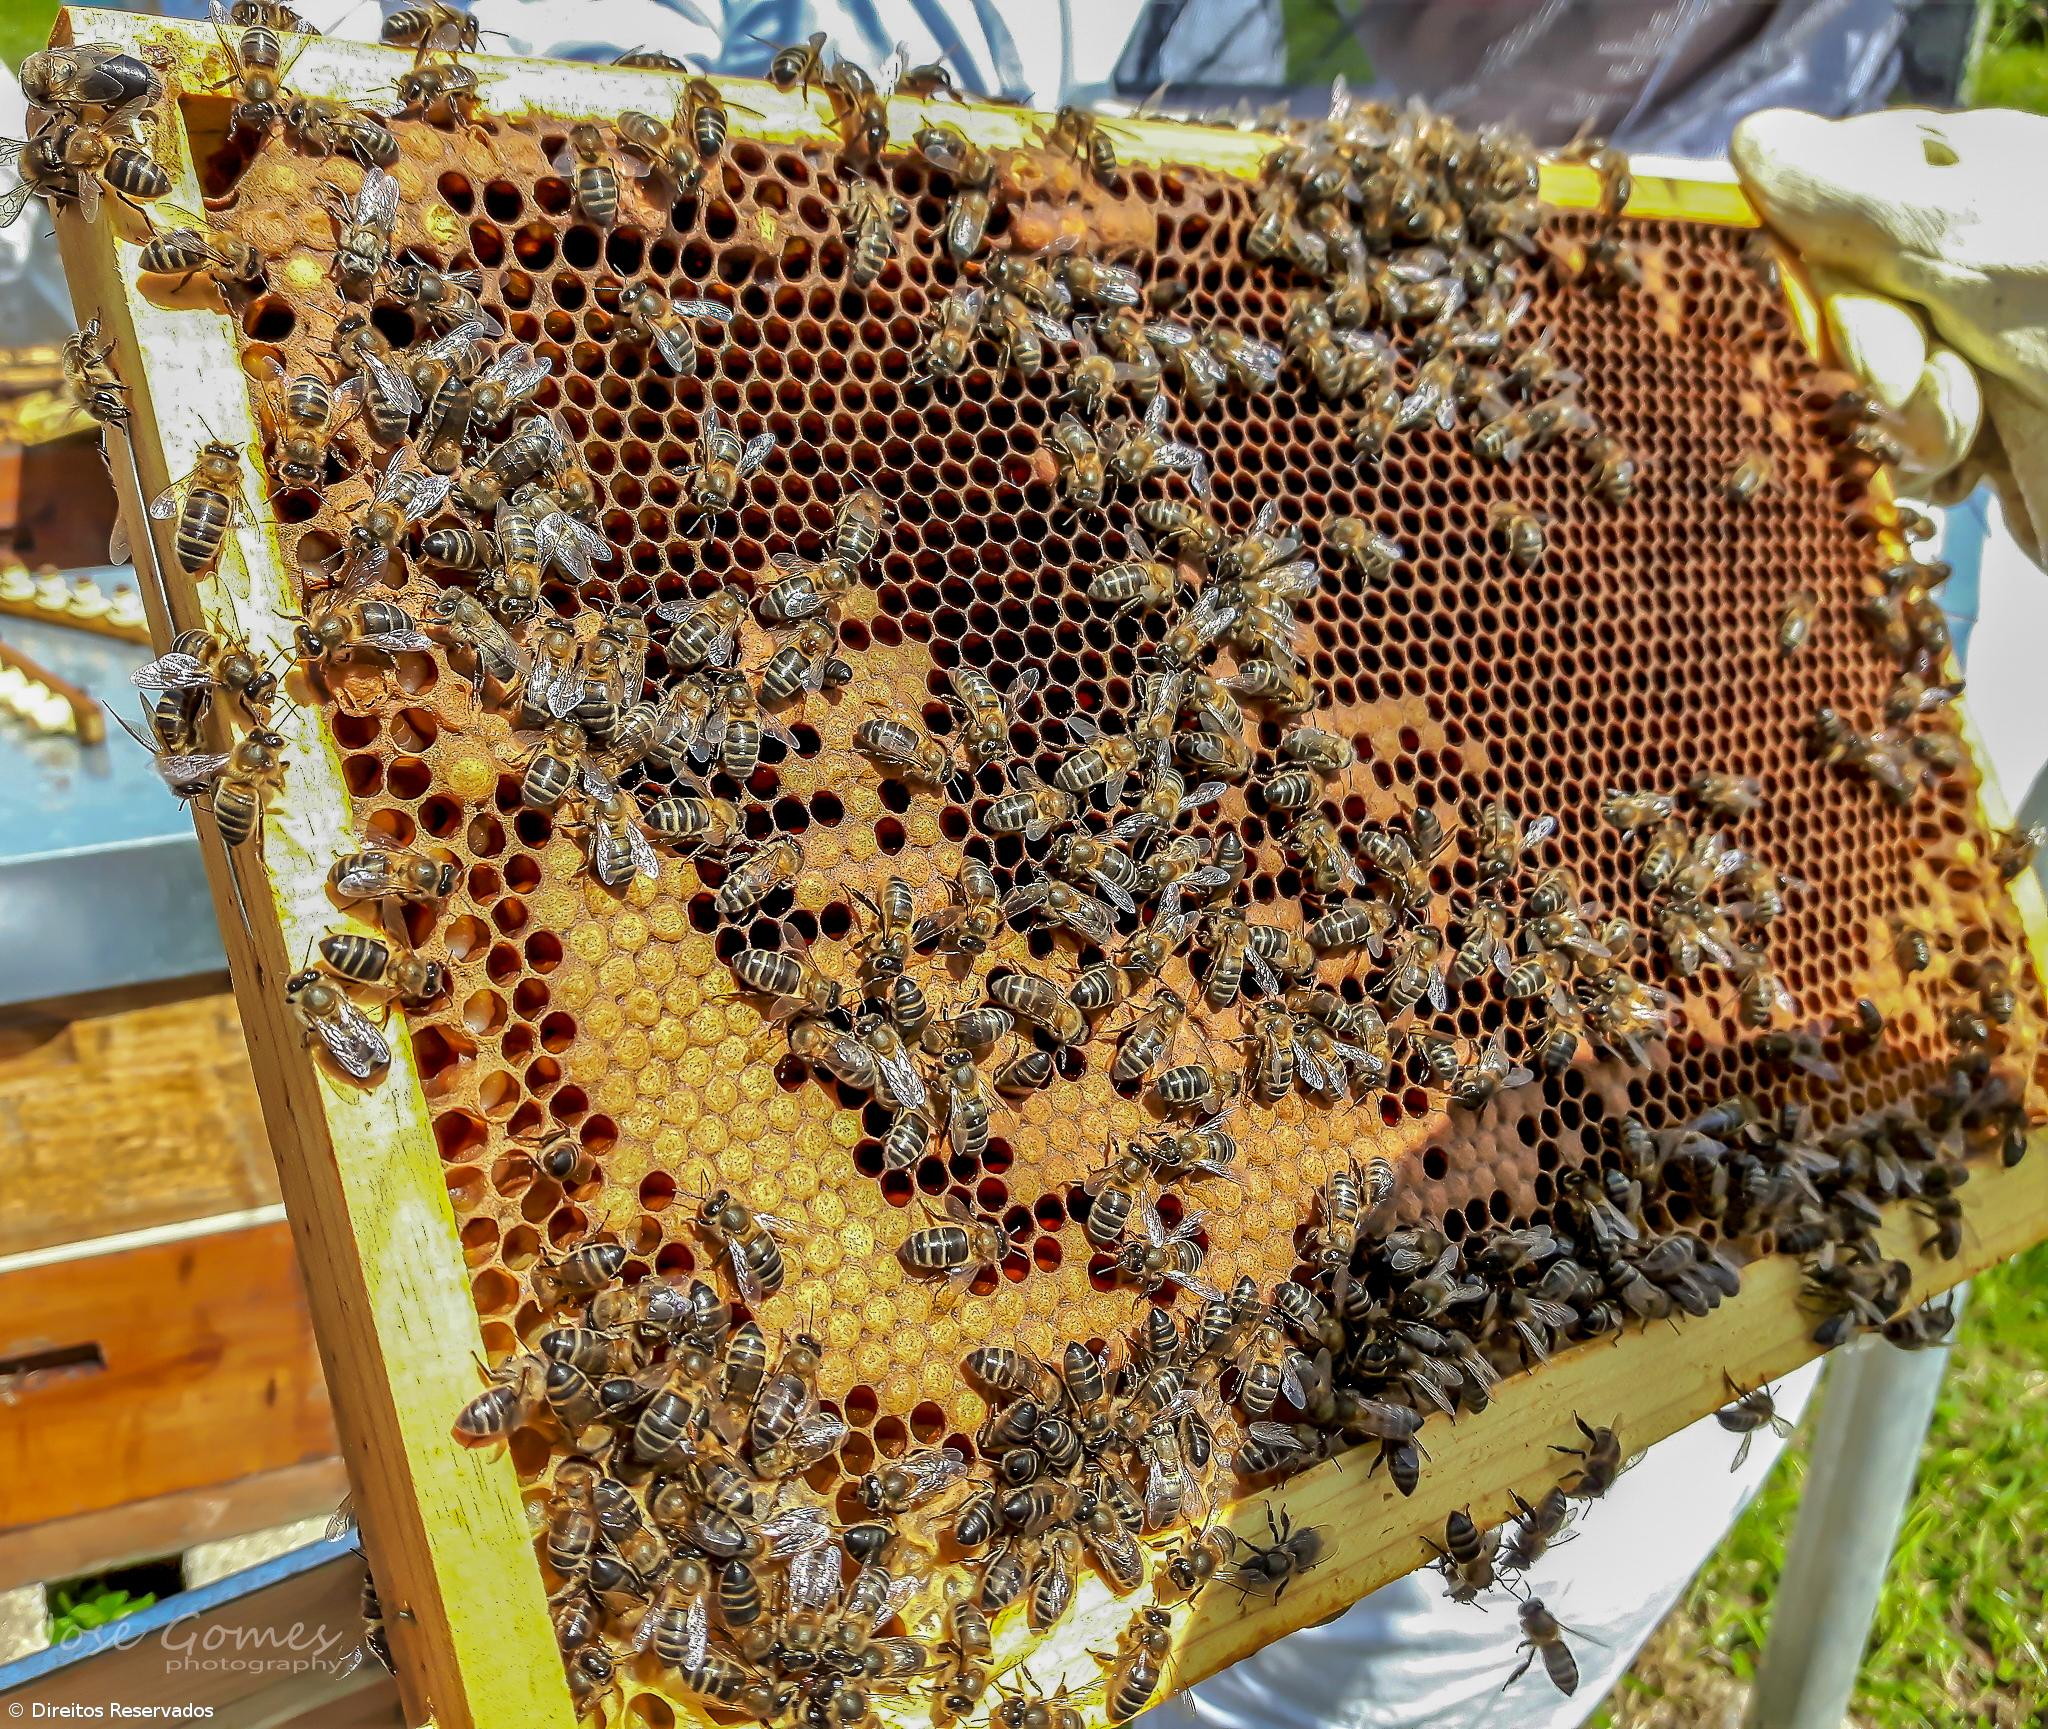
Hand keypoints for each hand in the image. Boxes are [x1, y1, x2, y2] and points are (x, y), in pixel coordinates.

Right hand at [1730, 107, 2047, 565]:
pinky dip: (1922, 466)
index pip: (1818, 205)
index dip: (1817, 272)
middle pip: (1828, 306)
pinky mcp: (1974, 429)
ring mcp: (1962, 344)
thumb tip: (1751, 142)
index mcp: (1960, 179)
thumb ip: (1852, 198)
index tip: (1852, 307)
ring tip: (1972, 428)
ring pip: (1854, 386)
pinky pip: (1893, 450)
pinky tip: (1970, 464)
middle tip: (1916, 378)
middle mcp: (1954, 256)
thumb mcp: (1971, 240)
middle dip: (1869, 356)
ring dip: (1902, 422)